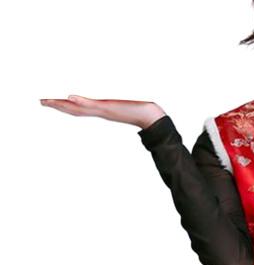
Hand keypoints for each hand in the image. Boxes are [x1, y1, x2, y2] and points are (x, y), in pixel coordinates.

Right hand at [39, 95, 165, 128]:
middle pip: (73, 108)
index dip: (63, 105)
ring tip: (47, 101)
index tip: (49, 101)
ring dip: (63, 105)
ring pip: (79, 108)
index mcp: (100, 108)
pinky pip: (92, 104)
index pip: (77, 107)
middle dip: (57, 105)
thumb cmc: (138, 109)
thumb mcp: (125, 104)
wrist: (151, 117)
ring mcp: (103, 109)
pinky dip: (80, 101)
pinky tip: (69, 97)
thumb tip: (114, 98)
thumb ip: (118, 102)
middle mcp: (99, 110)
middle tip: (40, 102)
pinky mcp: (110, 108)